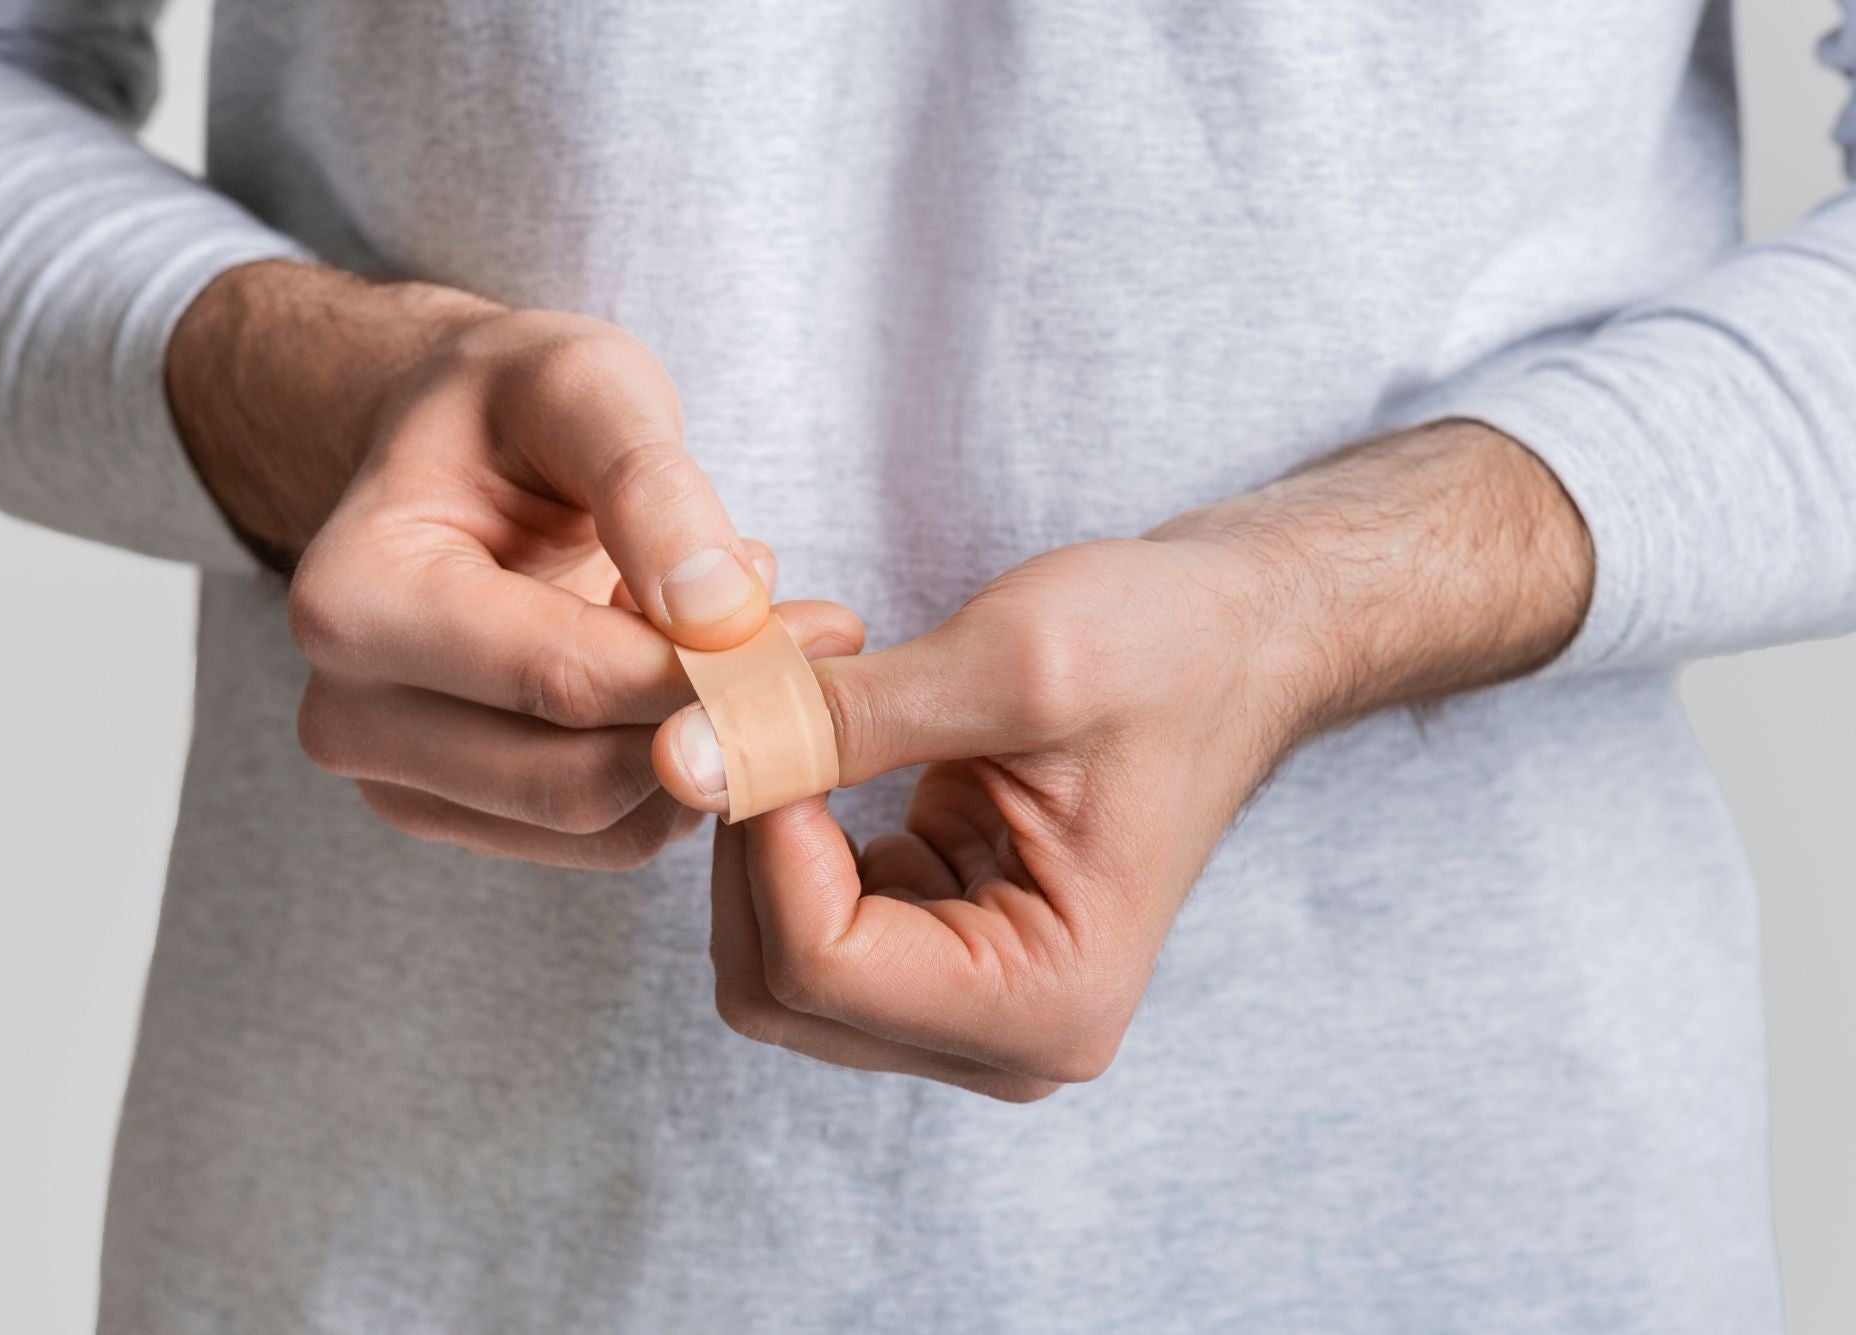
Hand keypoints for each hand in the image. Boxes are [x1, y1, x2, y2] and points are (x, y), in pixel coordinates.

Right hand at [170, 261, 863, 866]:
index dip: (708, 668)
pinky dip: (678, 774)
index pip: (561, 679)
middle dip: (718, 719)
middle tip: (814, 642)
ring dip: (705, 746)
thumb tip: (720, 615)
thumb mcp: (585, 385)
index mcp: (353, 598)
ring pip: (601, 825)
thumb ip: (650, 487)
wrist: (454, 453)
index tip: (822, 628)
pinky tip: (688, 680)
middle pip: (577, 778)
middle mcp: (348, 712)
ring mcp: (396, 780)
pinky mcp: (457, 816)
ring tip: (739, 635)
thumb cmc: (512, 408)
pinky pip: (604, 840)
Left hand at [652, 422, 1592, 1096]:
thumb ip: (840, 720)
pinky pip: (801, 926)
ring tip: (800, 717)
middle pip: (777, 990)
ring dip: (758, 838)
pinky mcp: (936, 957)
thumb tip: (683, 755)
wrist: (1235, 642)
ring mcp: (965, 1007)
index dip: (763, 837)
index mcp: (1048, 1001)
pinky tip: (821, 749)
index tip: (762, 711)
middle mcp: (1005, 1038)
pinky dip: (785, 836)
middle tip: (764, 709)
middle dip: (748, 845)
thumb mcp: (1010, 664)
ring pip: (772, 965)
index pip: (821, 967)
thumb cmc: (1163, 650)